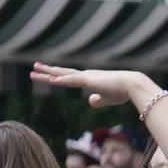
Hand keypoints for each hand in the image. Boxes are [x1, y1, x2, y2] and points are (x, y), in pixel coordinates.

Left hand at [30, 63, 145, 109]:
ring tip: (34, 70)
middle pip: (62, 73)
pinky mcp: (89, 80)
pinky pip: (71, 80)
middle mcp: (85, 76)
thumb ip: (98, 100)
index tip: (45, 75)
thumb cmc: (123, 92)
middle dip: (47, 71)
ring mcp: (86, 77)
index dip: (56, 76)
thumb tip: (90, 101)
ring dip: (47, 73)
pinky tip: (50, 79)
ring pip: (62, 75)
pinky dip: (60, 80)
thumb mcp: (107, 99)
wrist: (133, 86)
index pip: (68, 78)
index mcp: (89, 80)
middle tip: (34, 66)